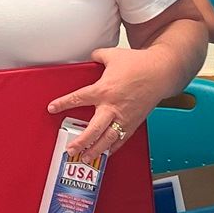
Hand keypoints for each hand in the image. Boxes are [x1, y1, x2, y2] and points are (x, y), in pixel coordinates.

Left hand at [47, 44, 171, 164]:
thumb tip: (90, 56)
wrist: (161, 72)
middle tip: (70, 149)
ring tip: (85, 157)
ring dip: (95, 150)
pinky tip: (104, 153)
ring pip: (108, 139)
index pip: (78, 98)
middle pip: (93, 129)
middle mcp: (112, 106)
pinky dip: (112, 148)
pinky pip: (121, 139)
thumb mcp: (113, 55)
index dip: (63, 104)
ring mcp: (124, 117)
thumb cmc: (139, 64)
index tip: (52, 108)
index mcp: (104, 90)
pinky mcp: (134, 123)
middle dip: (81, 141)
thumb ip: (97, 56)